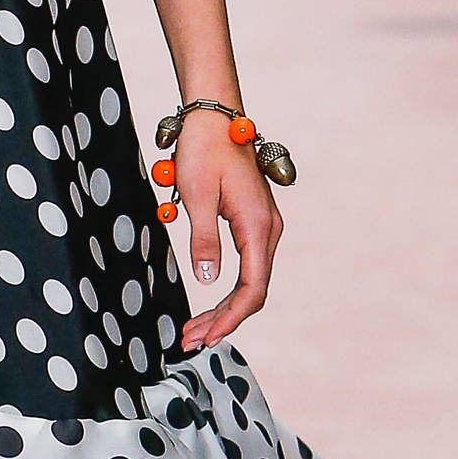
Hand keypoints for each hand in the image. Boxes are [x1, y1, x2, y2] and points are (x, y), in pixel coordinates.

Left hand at [173, 111, 282, 352]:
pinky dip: (226, 288)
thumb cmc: (203, 150)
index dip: (230, 318)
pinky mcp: (253, 222)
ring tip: (193, 329)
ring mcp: (263, 226)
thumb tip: (207, 281)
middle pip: (252, 290)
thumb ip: (204, 240)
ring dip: (223, 307)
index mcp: (258, 226)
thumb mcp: (196, 196)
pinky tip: (208, 302)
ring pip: (249, 280)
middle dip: (222, 319)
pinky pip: (246, 265)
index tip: (205, 338)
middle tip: (189, 340)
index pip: (252, 288)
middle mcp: (268, 230)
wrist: (215, 117)